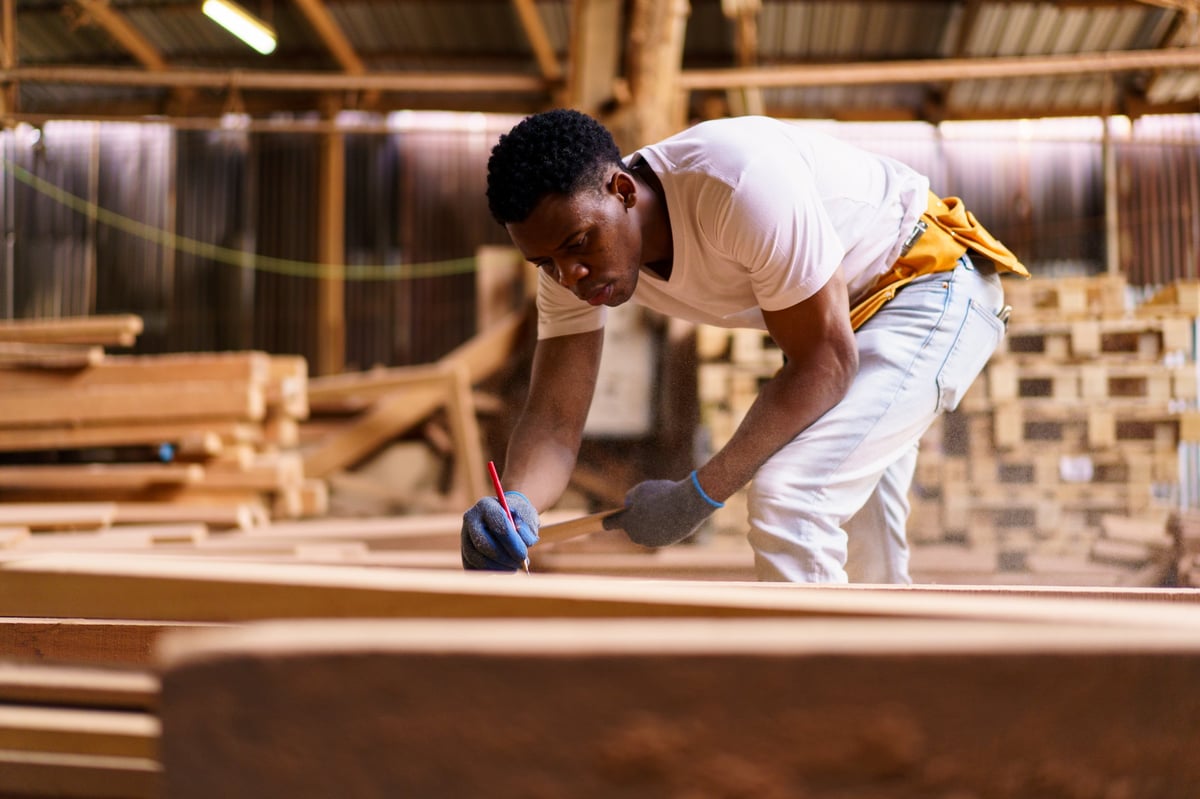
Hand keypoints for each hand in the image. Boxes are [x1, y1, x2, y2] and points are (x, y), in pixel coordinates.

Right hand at [461, 491, 538, 570]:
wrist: (507, 517)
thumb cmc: (519, 517)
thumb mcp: (528, 518)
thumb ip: (528, 529)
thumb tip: (526, 543)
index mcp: (486, 505)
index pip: (497, 526)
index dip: (511, 543)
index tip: (523, 554)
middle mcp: (470, 519)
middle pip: (483, 544)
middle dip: (504, 558)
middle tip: (520, 563)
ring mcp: (464, 536)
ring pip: (477, 559)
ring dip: (499, 567)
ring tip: (515, 565)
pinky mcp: (464, 552)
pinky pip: (473, 568)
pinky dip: (491, 572)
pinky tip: (504, 567)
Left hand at [602, 471, 722, 546]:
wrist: (688, 504)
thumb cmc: (662, 494)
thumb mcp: (642, 489)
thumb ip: (632, 497)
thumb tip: (630, 504)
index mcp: (628, 523)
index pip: (612, 523)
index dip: (607, 521)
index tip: (602, 522)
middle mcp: (638, 536)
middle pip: (632, 527)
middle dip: (635, 518)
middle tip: (640, 507)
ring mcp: (653, 541)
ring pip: (647, 530)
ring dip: (649, 522)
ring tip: (656, 509)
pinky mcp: (668, 541)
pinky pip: (661, 532)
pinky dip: (662, 524)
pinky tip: (668, 515)